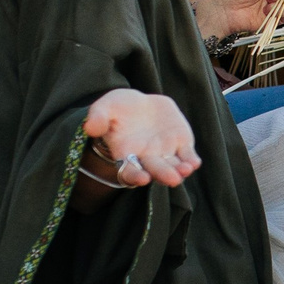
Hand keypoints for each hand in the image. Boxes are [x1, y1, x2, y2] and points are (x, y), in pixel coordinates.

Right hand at [82, 89, 199, 186]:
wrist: (141, 104)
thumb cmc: (119, 108)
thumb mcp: (106, 107)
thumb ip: (98, 117)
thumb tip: (89, 127)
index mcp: (126, 154)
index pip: (129, 171)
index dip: (135, 176)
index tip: (142, 178)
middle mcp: (147, 159)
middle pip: (156, 170)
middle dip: (164, 175)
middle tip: (173, 179)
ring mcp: (165, 153)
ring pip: (174, 166)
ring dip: (180, 170)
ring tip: (186, 170)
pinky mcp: (181, 144)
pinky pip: (187, 155)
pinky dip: (191, 160)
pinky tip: (194, 163)